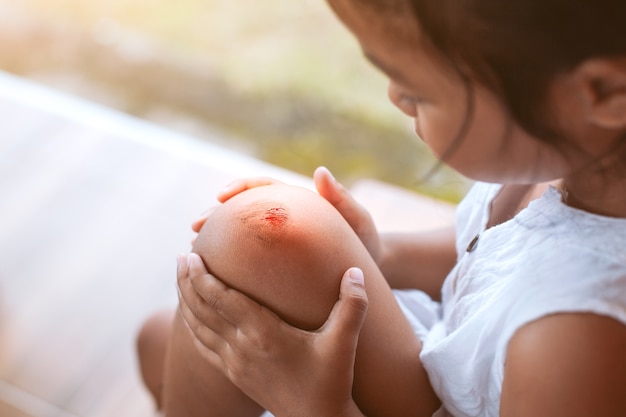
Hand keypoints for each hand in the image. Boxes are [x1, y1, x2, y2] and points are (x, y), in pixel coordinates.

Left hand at [177, 253, 367, 416]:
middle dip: (187, 281)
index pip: (221, 299)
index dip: (202, 276)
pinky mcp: (234, 374)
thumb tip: (356, 271)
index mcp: (263, 334)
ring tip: (180, 278)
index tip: (190, 254)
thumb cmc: (330, 381)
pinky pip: (202, 347)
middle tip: (180, 256)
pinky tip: (188, 316)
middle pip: (202, 309)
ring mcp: (234, 363)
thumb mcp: (344, 342)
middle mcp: (242, 347)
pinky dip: (191, 327)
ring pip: (198, 327)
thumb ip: (353, 305)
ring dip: (185, 301)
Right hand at [191, 169, 381, 262]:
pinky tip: (213, 277)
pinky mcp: (276, 265)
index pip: (262, 188)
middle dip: (215, 216)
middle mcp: (282, 220)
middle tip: (195, 227)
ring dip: (215, 240)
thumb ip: (341, 198)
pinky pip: (247, 260)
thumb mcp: (358, 220)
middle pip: (242, 211)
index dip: (239, 189)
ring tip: (195, 251)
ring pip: (239, 236)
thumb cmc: (365, 242)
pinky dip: (228, 263)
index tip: (221, 197)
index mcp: (296, 203)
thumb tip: (320, 171)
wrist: (371, 269)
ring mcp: (276, 242)